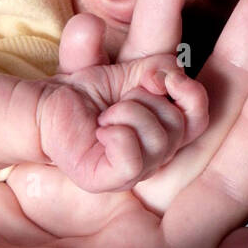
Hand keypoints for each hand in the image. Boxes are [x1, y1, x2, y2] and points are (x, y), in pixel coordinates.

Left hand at [36, 47, 206, 192]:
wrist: (48, 101)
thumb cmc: (90, 89)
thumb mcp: (135, 70)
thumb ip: (162, 67)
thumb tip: (166, 78)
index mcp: (166, 133)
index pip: (199, 119)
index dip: (190, 94)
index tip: (167, 78)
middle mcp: (155, 157)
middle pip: (178, 126)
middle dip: (145, 99)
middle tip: (118, 100)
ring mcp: (134, 172)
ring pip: (157, 142)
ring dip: (127, 113)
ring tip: (105, 114)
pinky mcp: (109, 180)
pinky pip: (132, 161)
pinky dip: (116, 135)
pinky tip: (99, 131)